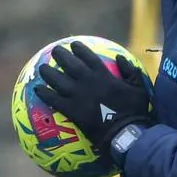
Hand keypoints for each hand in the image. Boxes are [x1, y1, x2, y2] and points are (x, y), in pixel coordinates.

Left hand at [35, 41, 152, 152]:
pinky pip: (54, 99)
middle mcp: (88, 81)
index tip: (73, 44)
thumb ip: (130, 70)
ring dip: (48, 72)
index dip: (79, 49)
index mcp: (103, 75)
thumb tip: (120, 56)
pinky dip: (45, 93)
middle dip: (60, 55)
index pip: (88, 56)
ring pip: (58, 79)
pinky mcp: (71, 109)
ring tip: (42, 68)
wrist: (124, 132)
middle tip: (54, 51)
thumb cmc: (135, 111)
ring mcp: (78, 95)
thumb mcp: (139, 87)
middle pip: (69, 64)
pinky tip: (37, 90)